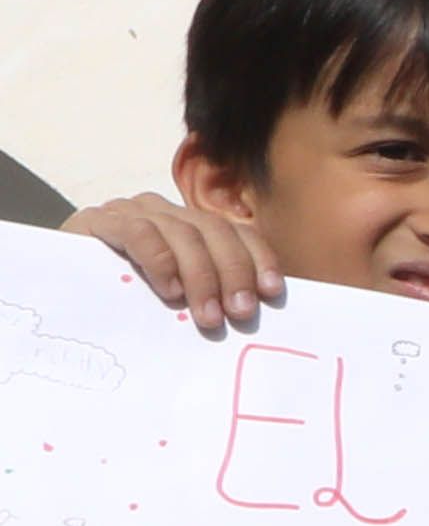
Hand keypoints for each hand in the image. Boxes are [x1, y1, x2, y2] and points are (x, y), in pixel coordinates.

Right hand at [67, 192, 273, 334]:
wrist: (60, 275)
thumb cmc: (124, 289)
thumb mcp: (174, 288)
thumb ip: (205, 290)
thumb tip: (250, 314)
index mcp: (191, 224)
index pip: (238, 233)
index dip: (258, 259)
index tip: (272, 292)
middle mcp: (167, 211)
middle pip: (215, 232)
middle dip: (233, 273)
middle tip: (239, 313)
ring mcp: (133, 211)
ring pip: (183, 233)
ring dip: (201, 276)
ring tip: (207, 315)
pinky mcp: (101, 221)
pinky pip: (140, 233)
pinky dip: (160, 262)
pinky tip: (168, 291)